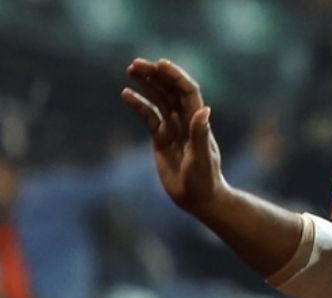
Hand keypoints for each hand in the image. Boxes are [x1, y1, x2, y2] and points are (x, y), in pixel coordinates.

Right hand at [120, 58, 225, 213]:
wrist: (198, 199)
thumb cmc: (205, 181)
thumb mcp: (202, 159)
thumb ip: (200, 135)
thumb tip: (205, 110)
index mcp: (197, 122)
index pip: (187, 92)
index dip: (175, 77)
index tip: (160, 64)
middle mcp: (186, 122)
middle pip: (171, 91)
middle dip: (156, 76)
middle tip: (136, 63)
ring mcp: (173, 129)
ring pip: (159, 100)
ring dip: (146, 84)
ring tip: (130, 70)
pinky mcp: (161, 139)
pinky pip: (148, 117)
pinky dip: (138, 105)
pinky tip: (126, 94)